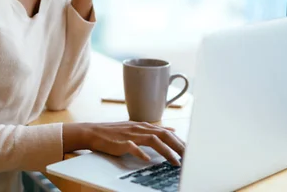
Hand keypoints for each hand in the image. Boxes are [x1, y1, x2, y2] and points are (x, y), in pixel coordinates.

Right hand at [63, 121, 185, 165]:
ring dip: (166, 151)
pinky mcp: (121, 142)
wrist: (94, 132)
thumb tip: (172, 131)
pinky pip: (133, 147)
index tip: (192, 152)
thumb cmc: (115, 132)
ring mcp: (131, 134)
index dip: (180, 142)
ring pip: (152, 140)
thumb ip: (154, 129)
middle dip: (178, 146)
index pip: (167, 133)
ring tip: (175, 162)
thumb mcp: (137, 128)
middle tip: (189, 157)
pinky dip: (141, 153)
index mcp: (145, 126)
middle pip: (164, 135)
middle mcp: (140, 128)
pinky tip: (147, 159)